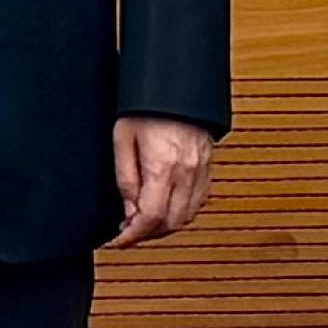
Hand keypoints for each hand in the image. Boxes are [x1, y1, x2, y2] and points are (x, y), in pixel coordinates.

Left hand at [107, 116, 217, 249]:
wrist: (177, 86)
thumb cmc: (147, 106)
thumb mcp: (123, 139)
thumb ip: (125, 179)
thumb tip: (129, 212)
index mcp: (163, 167)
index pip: (150, 219)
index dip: (132, 237)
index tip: (118, 241)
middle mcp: (187, 173)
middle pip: (170, 224)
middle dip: (147, 235)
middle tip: (128, 232)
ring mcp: (201, 171)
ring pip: (187, 217)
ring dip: (165, 226)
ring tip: (144, 220)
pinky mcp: (209, 167)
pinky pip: (199, 203)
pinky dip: (182, 213)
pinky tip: (167, 207)